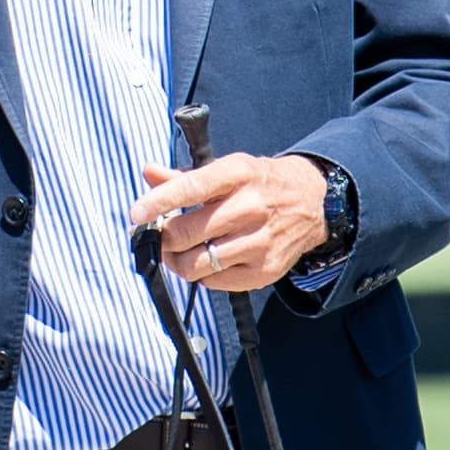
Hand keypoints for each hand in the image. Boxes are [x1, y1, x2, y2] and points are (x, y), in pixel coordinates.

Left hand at [128, 153, 327, 294]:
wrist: (312, 203)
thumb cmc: (258, 183)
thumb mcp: (226, 168)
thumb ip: (183, 175)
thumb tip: (148, 172)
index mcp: (238, 174)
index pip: (191, 188)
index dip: (159, 202)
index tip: (136, 213)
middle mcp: (250, 208)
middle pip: (187, 233)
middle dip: (161, 237)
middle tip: (153, 234)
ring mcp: (259, 243)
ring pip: (196, 264)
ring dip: (175, 260)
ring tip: (173, 251)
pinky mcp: (265, 271)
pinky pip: (214, 282)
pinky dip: (200, 273)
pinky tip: (203, 259)